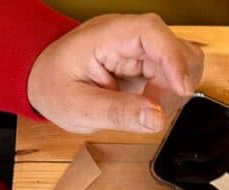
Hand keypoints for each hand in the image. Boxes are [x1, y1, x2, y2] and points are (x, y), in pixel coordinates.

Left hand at [27, 13, 203, 133]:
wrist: (45, 79)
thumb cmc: (55, 87)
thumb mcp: (78, 108)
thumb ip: (116, 113)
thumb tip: (157, 118)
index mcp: (106, 36)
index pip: (151, 33)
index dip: (174, 59)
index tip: (183, 90)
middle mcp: (128, 36)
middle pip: (175, 49)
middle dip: (173, 85)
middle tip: (150, 109)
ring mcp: (141, 47)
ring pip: (183, 61)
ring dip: (175, 90)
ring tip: (147, 106)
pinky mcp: (149, 61)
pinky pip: (176, 73)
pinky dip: (172, 93)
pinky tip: (151, 103)